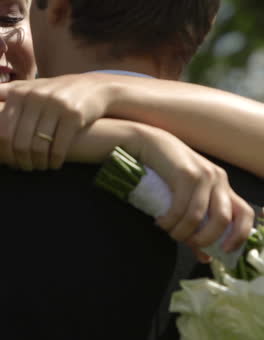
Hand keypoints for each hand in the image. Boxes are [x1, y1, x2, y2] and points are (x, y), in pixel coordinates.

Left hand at [0, 73, 111, 170]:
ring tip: (41, 166)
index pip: (3, 131)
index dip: (5, 152)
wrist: (94, 87)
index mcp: (19, 92)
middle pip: (19, 142)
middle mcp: (35, 96)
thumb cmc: (57, 92)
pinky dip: (55, 161)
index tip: (10, 161)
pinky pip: (58, 148)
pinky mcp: (74, 115)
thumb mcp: (31, 87)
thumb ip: (8, 93)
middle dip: (21, 161)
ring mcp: (55, 105)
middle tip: (27, 167)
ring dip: (39, 163)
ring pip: (38, 147)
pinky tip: (55, 164)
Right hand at [132, 124, 253, 255]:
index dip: (240, 235)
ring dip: (181, 232)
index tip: (225, 251)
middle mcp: (218, 179)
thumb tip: (205, 256)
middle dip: (205, 239)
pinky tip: (161, 221)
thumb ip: (198, 225)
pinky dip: (170, 222)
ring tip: (168, 230)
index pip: (246, 213)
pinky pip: (181, 209)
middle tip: (187, 243)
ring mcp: (203, 175)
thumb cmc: (168, 172)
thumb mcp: (187, 197)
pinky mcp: (186, 174)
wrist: (149, 143)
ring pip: (198, 218)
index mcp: (223, 185)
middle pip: (223, 219)